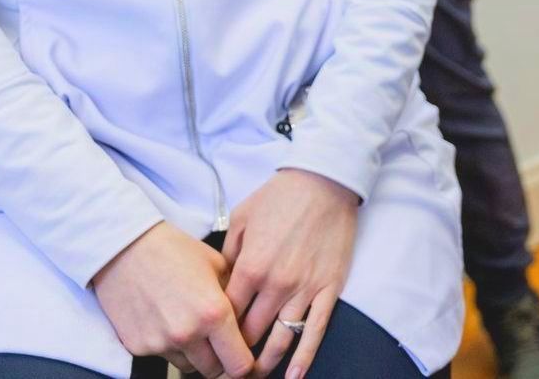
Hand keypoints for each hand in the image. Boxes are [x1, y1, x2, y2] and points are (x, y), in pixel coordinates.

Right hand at [92, 221, 254, 377]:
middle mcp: (187, 334)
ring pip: (189, 366)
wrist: (125, 249)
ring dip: (195, 354)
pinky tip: (167, 320)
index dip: (245, 362)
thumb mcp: (218, 264)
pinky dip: (169, 346)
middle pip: (214, 371)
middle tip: (218, 341)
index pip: (239, 365)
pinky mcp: (138, 347)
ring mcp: (160, 343)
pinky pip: (163, 356)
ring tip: (190, 325)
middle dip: (220, 359)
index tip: (244, 355)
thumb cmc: (174, 250)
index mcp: (214, 313)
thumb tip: (247, 320)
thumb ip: (235, 296)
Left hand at [223, 168, 359, 378]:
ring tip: (254, 374)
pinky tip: (294, 376)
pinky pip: (316, 330)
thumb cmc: (281, 196)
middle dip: (236, 352)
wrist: (325, 180)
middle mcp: (276, 284)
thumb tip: (219, 283)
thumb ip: (228, 256)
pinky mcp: (329, 288)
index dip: (215, 331)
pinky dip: (304, 357)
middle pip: (250, 333)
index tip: (209, 341)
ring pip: (281, 339)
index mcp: (250, 267)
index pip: (226, 314)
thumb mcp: (241, 219)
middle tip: (227, 365)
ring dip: (266, 362)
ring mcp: (305, 288)